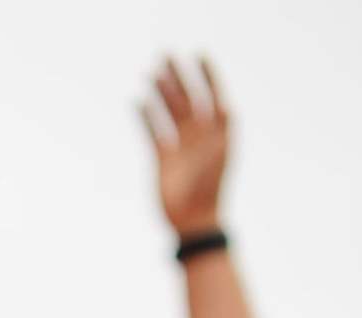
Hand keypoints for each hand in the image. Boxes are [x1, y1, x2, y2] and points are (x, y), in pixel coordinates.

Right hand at [142, 57, 229, 239]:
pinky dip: (146, 117)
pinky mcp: (163, 159)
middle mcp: (199, 134)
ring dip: (162, 92)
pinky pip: (152, 131)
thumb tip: (222, 103)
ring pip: (169, 111)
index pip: (213, 94)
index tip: (199, 54)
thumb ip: (223, 129)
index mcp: (217, 130)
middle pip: (188, 97)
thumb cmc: (212, 188)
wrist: (195, 220)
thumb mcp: (222, 155)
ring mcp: (180, 145)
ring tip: (152, 73)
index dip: (207, 74)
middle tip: (167, 55)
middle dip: (178, 76)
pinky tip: (138, 101)